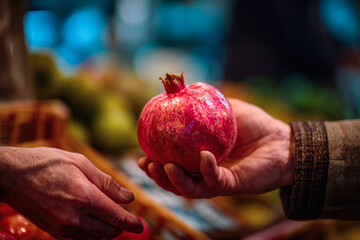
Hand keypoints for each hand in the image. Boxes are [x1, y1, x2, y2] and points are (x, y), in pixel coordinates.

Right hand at [0, 147, 142, 239]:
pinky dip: (92, 232)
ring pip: (96, 238)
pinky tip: (92, 218)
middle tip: (125, 215)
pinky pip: (81, 239)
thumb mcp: (81, 164)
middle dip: (121, 226)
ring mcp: (62, 227)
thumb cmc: (48, 163)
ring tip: (108, 215)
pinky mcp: (54, 232)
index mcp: (84, 197)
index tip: (141, 226)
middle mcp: (74, 217)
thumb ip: (107, 183)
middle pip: (109, 232)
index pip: (116, 217)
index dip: (131, 223)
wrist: (13, 175)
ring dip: (107, 230)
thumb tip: (128, 198)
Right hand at [138, 98, 292, 197]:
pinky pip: (214, 181)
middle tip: (146, 164)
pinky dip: (207, 170)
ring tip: (163, 167)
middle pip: (175, 181)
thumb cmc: (253, 124)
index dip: (155, 163)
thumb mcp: (224, 109)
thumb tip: (180, 88)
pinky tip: (204, 156)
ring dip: (173, 180)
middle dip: (157, 177)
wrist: (281, 140)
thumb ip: (202, 103)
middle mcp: (204, 172)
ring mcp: (217, 181)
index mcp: (198, 158)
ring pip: (189, 188)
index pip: (172, 163)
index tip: (141, 154)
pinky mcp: (232, 185)